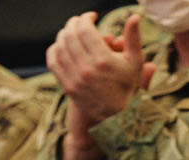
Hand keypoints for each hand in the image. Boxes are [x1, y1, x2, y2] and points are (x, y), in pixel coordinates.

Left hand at [47, 12, 154, 126]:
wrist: (116, 115)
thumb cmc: (127, 84)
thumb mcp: (135, 62)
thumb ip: (133, 38)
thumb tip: (135, 16)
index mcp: (103, 61)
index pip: (84, 29)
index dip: (85, 18)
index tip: (91, 16)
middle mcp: (87, 69)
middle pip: (70, 36)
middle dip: (73, 23)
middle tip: (79, 21)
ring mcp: (74, 79)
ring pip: (60, 47)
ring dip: (64, 34)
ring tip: (72, 31)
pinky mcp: (67, 86)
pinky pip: (53, 61)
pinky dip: (54, 49)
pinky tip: (62, 45)